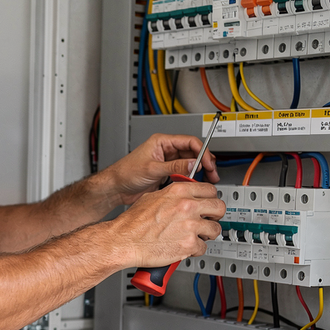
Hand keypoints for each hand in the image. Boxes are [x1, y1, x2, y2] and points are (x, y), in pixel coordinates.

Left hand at [102, 133, 218, 204]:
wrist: (116, 188)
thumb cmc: (125, 173)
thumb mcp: (152, 169)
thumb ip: (173, 167)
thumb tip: (192, 165)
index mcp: (162, 142)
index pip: (189, 142)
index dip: (201, 152)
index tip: (208, 163)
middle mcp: (166, 150)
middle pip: (192, 152)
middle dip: (204, 162)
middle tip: (212, 173)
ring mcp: (167, 162)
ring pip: (189, 164)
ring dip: (199, 171)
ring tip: (207, 179)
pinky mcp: (166, 173)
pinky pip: (183, 174)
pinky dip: (191, 178)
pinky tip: (194, 184)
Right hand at [109, 179, 225, 267]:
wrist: (124, 241)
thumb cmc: (133, 223)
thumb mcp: (152, 197)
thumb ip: (172, 195)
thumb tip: (181, 196)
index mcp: (179, 192)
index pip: (210, 190)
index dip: (210, 199)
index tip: (208, 205)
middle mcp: (187, 206)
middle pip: (219, 207)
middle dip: (215, 216)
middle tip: (208, 220)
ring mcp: (190, 226)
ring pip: (215, 230)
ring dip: (207, 235)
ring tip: (196, 236)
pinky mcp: (189, 244)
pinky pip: (203, 248)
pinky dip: (195, 250)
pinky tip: (184, 248)